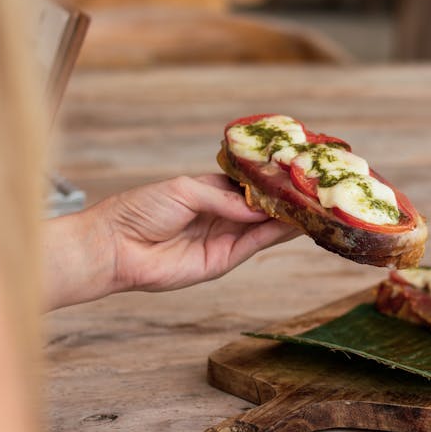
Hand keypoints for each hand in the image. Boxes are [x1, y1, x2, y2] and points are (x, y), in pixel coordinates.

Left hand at [44, 175, 299, 309]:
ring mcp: (223, 238)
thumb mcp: (184, 190)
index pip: (249, 184)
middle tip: (316, 190)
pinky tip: (295, 225)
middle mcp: (221, 214)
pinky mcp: (221, 261)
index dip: (271, 179)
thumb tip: (257, 206)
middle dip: (286, 199)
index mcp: (210, 191)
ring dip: (288, 218)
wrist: (114, 246)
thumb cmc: (141, 209)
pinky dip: (275, 236)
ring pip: (264, 226)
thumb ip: (223, 197)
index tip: (297, 171)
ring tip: (315, 207)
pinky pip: (254, 246)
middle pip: (261, 207)